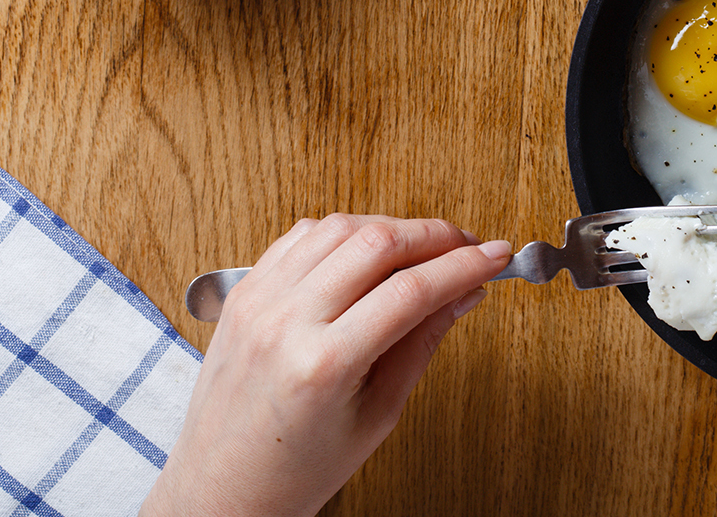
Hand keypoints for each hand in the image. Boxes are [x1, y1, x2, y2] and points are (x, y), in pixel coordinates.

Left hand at [141, 214, 511, 516]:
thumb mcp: (377, 417)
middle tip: (468, 247)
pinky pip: (299, 236)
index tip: (496, 256)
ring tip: (422, 250)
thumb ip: (421, 344)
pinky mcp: (244, 292)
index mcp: (322, 365)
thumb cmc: (294, 469)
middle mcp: (284, 322)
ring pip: (339, 227)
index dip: (464, 266)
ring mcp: (258, 301)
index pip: (411, 290)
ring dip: (391, 227)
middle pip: (377, 243)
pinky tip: (365, 251)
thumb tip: (463, 294)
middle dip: (435, 235)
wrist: (220, 489)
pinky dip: (342, 233)